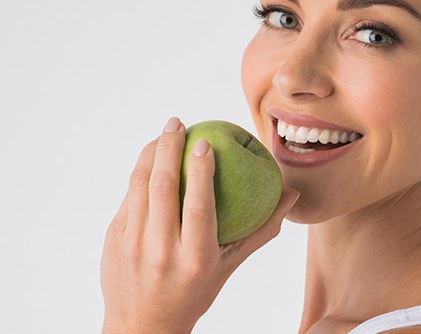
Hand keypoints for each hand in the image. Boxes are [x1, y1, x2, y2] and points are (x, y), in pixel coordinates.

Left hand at [100, 117, 298, 333]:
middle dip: (168, 147)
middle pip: (163, 186)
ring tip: (163, 134)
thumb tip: (291, 195)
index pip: (199, 204)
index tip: (204, 141)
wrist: (143, 324)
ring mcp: (132, 245)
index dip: (201, 169)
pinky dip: (138, 173)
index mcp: (195, 258)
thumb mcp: (229, 266)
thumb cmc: (194, 292)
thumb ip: (260, 230)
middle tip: (177, 123)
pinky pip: (127, 198)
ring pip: (139, 186)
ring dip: (149, 154)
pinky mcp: (113, 241)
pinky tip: (149, 160)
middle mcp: (161, 250)